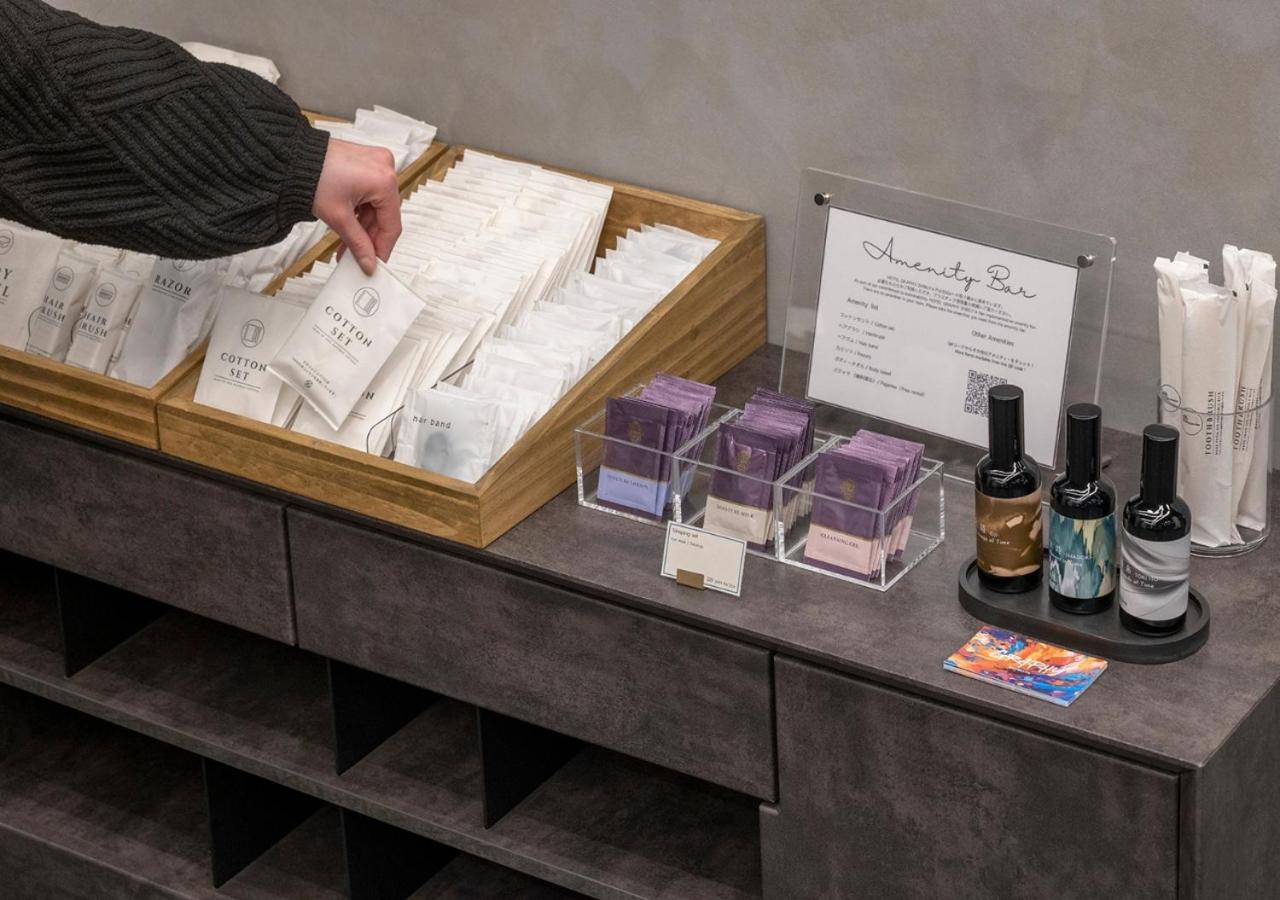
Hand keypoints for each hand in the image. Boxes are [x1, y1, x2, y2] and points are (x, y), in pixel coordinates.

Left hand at [312, 138, 401, 275]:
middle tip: (357, 257)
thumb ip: (358, 244)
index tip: (375, 263)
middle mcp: (385, 168)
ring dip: (363, 226)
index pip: (392, 225)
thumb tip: (368, 262)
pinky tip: (349, 224)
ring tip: (347, 243)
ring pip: (376, 206)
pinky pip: (370, 193)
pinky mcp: (366, 162)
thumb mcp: (338, 217)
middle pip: (384, 215)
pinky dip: (360, 209)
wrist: (291, 156)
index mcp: (384, 180)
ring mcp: (376, 163)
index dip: (382, 249)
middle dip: (369, 238)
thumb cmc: (311, 175)